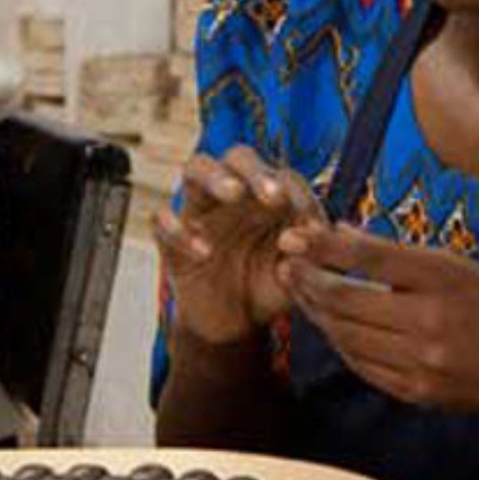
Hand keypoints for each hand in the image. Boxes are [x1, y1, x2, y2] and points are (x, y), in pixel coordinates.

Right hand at [153, 146, 325, 343]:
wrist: (236, 322)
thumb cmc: (272, 285)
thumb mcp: (302, 274)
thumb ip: (315, 254)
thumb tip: (312, 233)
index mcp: (270, 196)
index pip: (283, 176)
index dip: (298, 196)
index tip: (311, 227)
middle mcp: (234, 195)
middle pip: (238, 157)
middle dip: (255, 170)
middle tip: (273, 195)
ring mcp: (200, 211)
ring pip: (196, 168)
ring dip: (214, 175)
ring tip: (233, 192)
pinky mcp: (172, 238)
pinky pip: (163, 220)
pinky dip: (179, 229)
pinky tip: (203, 251)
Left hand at [277, 221, 478, 432]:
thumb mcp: (459, 266)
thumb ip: (398, 253)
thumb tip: (341, 231)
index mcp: (443, 280)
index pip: (369, 258)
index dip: (324, 246)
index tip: (293, 236)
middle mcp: (430, 323)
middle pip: (347, 300)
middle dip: (308, 280)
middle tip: (284, 263)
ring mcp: (421, 363)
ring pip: (346, 335)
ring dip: (316, 312)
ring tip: (298, 290)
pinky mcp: (415, 392)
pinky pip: (361, 365)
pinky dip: (339, 342)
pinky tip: (327, 324)